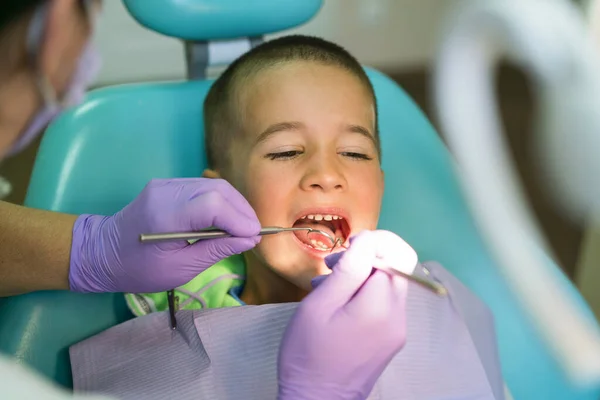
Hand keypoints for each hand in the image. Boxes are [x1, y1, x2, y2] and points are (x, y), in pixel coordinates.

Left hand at [68, 178, 260, 292]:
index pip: (213, 206)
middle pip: (218, 190)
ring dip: (235, 205)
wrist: (102, 252)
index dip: (239, 219)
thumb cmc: (137, 269)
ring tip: (244, 228)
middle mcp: (166, 191)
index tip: (254, 238)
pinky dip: (222, 202)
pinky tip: (227, 220)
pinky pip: (204, 187)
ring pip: (214, 186)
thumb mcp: (179, 269)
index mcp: (164, 216)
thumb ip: (216, 250)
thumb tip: (249, 240)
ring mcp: (167, 184)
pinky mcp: (169, 184)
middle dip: (242, 211)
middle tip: (253, 234)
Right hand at [277, 230, 410, 399]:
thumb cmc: (309, 353)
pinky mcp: (391, 341)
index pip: (393, 255)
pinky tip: (338, 304)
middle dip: (365, 259)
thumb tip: (369, 239)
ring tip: (327, 286)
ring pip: (388, 286)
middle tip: (331, 267)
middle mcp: (398, 317)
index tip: (345, 250)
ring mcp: (397, 331)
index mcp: (382, 306)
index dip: (370, 244)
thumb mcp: (320, 305)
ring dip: (362, 277)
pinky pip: (384, 306)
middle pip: (395, 269)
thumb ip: (349, 269)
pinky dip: (364, 296)